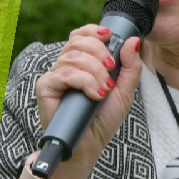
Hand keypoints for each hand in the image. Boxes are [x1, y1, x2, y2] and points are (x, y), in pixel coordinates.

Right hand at [34, 24, 142, 178]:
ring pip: (73, 56)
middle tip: (111, 71)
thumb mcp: (124, 92)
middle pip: (77, 41)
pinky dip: (84, 81)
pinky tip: (94, 95)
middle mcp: (65, 66)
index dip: (93, 30)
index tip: (110, 36)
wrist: (87, 147)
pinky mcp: (45, 87)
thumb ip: (130, 67)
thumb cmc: (102, 121)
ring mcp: (54, 76)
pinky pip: (64, 73)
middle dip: (99, 52)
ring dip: (95, 71)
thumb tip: (133, 40)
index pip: (80, 35)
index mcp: (81, 63)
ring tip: (104, 91)